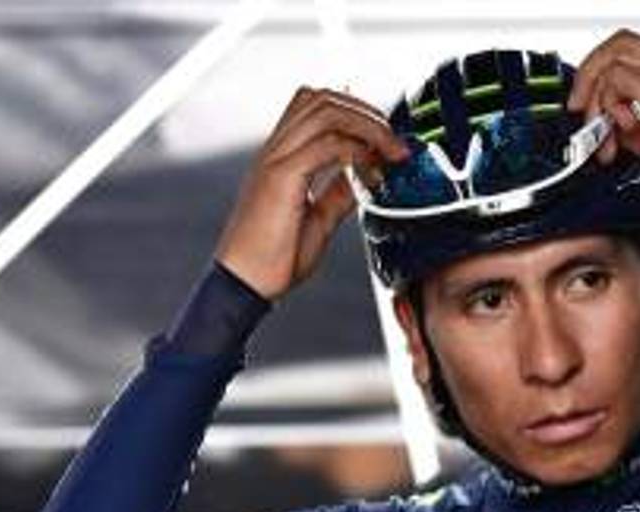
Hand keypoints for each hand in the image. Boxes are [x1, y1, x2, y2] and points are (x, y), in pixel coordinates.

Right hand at [215, 87, 408, 300]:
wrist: (244, 284)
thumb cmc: (273, 258)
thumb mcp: (318, 218)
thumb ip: (339, 193)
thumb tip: (365, 176)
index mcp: (281, 157)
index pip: (315, 105)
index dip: (356, 110)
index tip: (386, 139)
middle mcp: (275, 150)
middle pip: (322, 98)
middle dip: (367, 112)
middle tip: (395, 144)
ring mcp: (275, 161)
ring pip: (325, 112)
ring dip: (368, 127)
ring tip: (391, 153)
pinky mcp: (280, 178)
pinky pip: (325, 146)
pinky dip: (357, 152)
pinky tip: (373, 173)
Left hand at [568, 30, 639, 208]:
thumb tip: (614, 134)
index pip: (635, 53)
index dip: (604, 75)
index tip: (593, 108)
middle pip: (620, 43)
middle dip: (589, 77)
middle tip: (582, 113)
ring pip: (614, 57)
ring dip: (597, 100)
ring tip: (606, 139)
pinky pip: (617, 78)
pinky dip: (607, 107)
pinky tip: (621, 135)